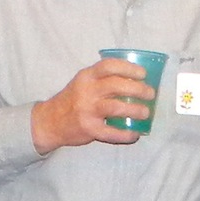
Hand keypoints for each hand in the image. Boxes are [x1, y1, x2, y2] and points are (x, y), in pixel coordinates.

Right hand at [30, 59, 155, 150]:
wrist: (49, 121)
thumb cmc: (72, 100)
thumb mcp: (83, 82)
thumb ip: (102, 79)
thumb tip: (135, 79)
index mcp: (86, 76)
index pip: (109, 66)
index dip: (129, 68)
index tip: (143, 74)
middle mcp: (86, 91)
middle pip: (117, 86)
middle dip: (138, 89)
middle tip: (150, 94)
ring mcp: (87, 111)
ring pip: (116, 107)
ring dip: (135, 110)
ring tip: (145, 112)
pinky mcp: (89, 129)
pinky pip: (112, 133)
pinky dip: (126, 134)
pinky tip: (135, 133)